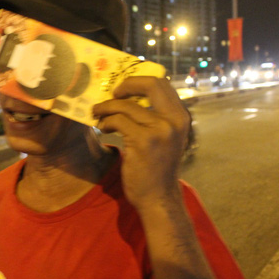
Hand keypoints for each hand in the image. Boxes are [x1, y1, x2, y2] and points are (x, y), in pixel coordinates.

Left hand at [93, 76, 189, 207]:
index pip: (162, 84)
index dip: (139, 81)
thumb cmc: (157, 169)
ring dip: (106, 107)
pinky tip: (102, 128)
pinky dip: (106, 122)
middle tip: (111, 94)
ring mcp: (160, 130)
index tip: (123, 89)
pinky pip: (118, 120)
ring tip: (97, 114)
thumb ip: (157, 117)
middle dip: (126, 85)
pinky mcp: (143, 141)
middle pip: (149, 85)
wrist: (158, 198)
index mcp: (180, 117)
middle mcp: (174, 120)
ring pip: (126, 105)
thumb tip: (132, 95)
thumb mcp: (165, 138)